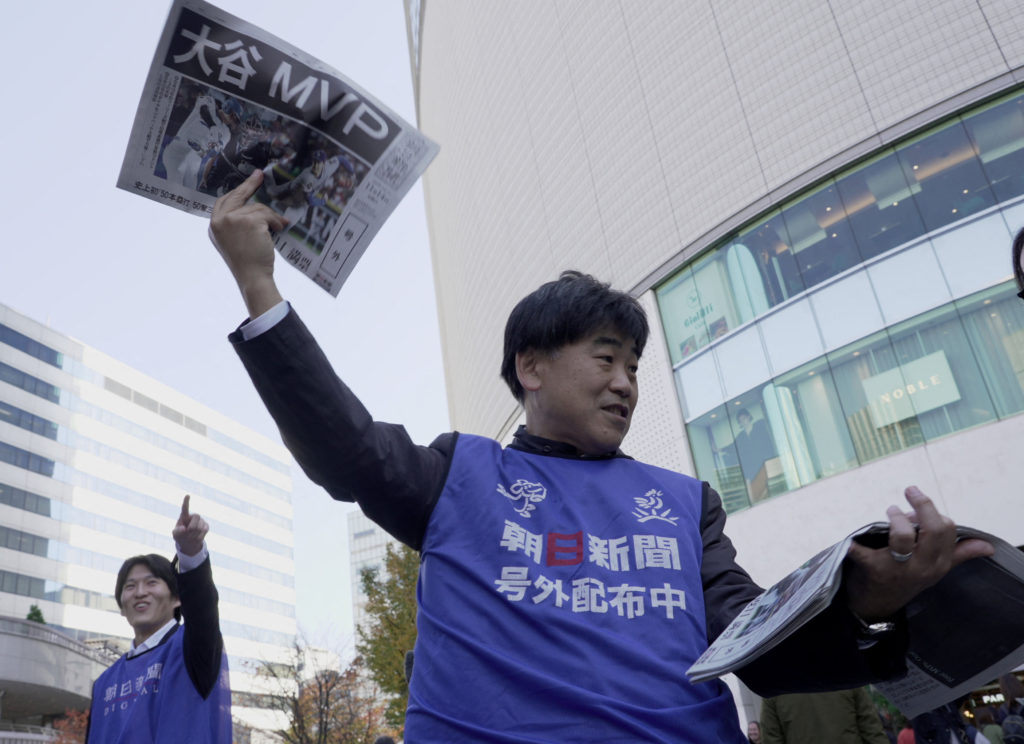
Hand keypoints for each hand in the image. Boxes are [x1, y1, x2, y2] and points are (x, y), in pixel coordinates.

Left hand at [172, 494, 208, 557]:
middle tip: (188, 532)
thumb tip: (184, 529)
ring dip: (194, 534)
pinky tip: (196, 537)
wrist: (189, 543)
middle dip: (192, 526)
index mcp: (184, 516)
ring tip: (190, 537)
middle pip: (197, 516)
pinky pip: (204, 530)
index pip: (185, 508)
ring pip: (200, 526)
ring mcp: (201, 520)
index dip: (186, 501)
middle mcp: (193, 516)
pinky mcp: (206, 526)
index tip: (187, 495)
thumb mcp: (175, 535)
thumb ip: (177, 532)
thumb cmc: (180, 536)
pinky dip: (199, 536)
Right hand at [209, 168, 288, 317]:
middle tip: (260, 175)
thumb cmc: (247, 263)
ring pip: (258, 207)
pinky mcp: (249, 220)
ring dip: (270, 217)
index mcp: (214, 225)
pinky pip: (267, 214)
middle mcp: (220, 220)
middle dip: (250, 185)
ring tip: (277, 227)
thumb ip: (234, 224)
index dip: (235, 192)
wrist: (252, 277)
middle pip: (237, 195)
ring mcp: (233, 219)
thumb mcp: (232, 241)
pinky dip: (275, 221)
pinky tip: (278, 229)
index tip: (245, 184)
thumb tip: (251, 208)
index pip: (223, 201)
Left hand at [845, 486, 993, 620]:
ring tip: (891, 511)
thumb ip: (959, 554)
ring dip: (897, 519)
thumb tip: (987, 545)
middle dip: (923, 505)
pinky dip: (855, 547)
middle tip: (910, 491)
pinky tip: (850, 542)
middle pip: (933, 530)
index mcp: (939, 563)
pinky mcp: (874, 571)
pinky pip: (864, 554)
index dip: (933, 512)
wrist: (878, 606)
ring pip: (903, 537)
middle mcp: (923, 566)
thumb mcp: (934, 568)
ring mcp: (899, 569)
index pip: (947, 530)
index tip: (919, 507)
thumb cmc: (906, 578)